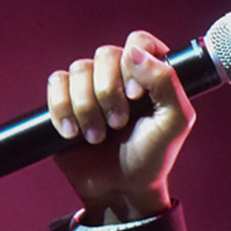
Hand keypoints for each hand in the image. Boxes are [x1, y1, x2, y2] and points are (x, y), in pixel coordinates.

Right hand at [46, 30, 194, 224]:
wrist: (120, 189)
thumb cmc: (152, 156)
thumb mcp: (175, 121)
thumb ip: (166, 82)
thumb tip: (133, 51)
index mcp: (150, 73)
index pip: (139, 41)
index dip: (134, 63)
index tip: (137, 96)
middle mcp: (120, 74)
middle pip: (105, 54)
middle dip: (110, 93)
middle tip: (119, 124)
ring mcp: (91, 86)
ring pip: (78, 69)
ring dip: (87, 107)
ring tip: (97, 136)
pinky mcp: (65, 101)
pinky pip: (55, 83)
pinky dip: (62, 108)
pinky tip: (73, 132)